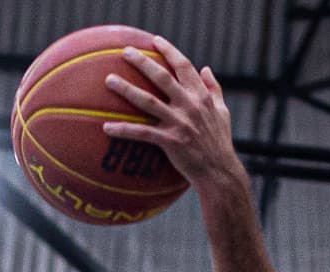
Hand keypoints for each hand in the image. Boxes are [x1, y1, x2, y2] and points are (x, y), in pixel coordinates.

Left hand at [102, 37, 241, 185]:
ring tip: (109, 80)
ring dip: (127, 89)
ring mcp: (179, 123)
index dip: (169, 51)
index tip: (155, 40)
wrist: (220, 172)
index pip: (184, 66)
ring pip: (148, 101)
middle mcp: (190, 106)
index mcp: (202, 97)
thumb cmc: (220, 143)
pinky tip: (106, 127)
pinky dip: (123, 130)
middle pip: (162, 78)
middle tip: (126, 52)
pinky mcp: (170, 142)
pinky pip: (142, 133)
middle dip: (143, 62)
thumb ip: (214, 89)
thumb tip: (206, 69)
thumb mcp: (223, 113)